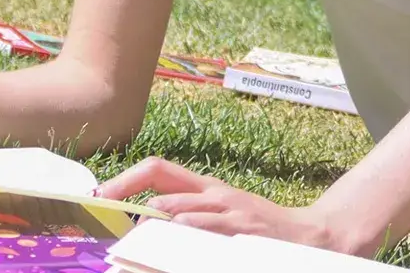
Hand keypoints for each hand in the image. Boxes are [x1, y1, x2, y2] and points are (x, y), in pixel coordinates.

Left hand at [95, 158, 354, 253]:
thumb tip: (146, 222)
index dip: (125, 179)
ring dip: (152, 218)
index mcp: (205, 187)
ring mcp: (227, 209)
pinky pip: (206, 226)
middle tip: (106, 214)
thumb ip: (190, 218)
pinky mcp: (241, 228)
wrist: (309, 238)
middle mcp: (212, 192)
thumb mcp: (223, 217)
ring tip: (132, 229)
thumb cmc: (259, 231)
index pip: (157, 169)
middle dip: (126, 195)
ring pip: (178, 206)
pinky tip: (172, 239)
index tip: (100, 196)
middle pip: (159, 181)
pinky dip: (186, 230)